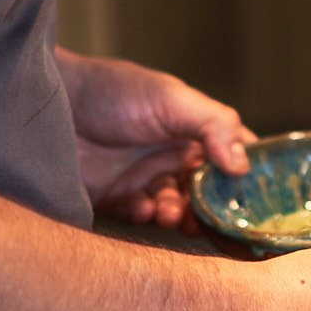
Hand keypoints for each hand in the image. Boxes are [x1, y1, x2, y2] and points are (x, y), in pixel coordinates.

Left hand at [55, 49, 253, 230]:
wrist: (55, 102)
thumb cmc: (115, 90)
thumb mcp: (172, 99)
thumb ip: (213, 125)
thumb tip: (243, 166)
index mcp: (194, 132)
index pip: (232, 159)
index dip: (246, 180)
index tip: (256, 201)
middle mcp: (172, 157)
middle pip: (205, 193)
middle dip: (209, 209)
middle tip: (208, 220)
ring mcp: (144, 178)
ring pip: (173, 208)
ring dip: (176, 214)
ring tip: (169, 212)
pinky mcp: (114, 198)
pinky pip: (138, 216)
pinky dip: (144, 216)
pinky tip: (142, 208)